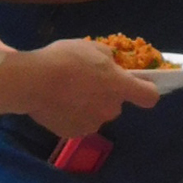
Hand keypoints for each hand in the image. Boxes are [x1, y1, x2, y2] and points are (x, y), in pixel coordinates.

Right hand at [14, 39, 159, 134]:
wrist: (33, 82)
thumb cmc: (65, 60)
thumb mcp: (91, 48)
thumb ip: (107, 58)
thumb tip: (111, 66)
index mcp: (119, 86)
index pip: (149, 97)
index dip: (146, 90)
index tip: (137, 85)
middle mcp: (110, 109)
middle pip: (116, 104)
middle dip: (106, 94)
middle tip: (85, 81)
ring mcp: (92, 124)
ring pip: (96, 114)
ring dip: (88, 105)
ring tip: (66, 92)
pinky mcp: (73, 133)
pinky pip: (78, 123)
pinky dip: (71, 115)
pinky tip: (57, 103)